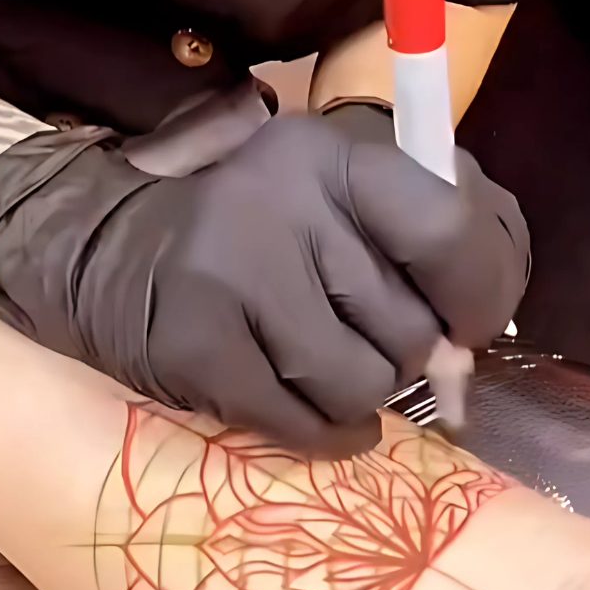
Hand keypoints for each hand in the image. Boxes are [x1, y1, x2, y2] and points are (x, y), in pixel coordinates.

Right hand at [0, 105, 528, 453]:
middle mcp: (282, 202)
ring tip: (321, 372)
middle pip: (408, 330)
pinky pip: (301, 424)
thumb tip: (469, 349)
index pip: (450, 231)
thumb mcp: (335, 203)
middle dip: (403, 358)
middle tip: (365, 346)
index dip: (480, 296)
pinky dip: (323, 436)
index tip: (464, 325)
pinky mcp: (197, 347)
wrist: (109, 256)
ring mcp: (233, 275)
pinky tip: (310, 416)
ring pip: (360, 386)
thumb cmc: (250, 236)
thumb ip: (422, 249)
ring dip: (356, 398)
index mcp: (332, 154)